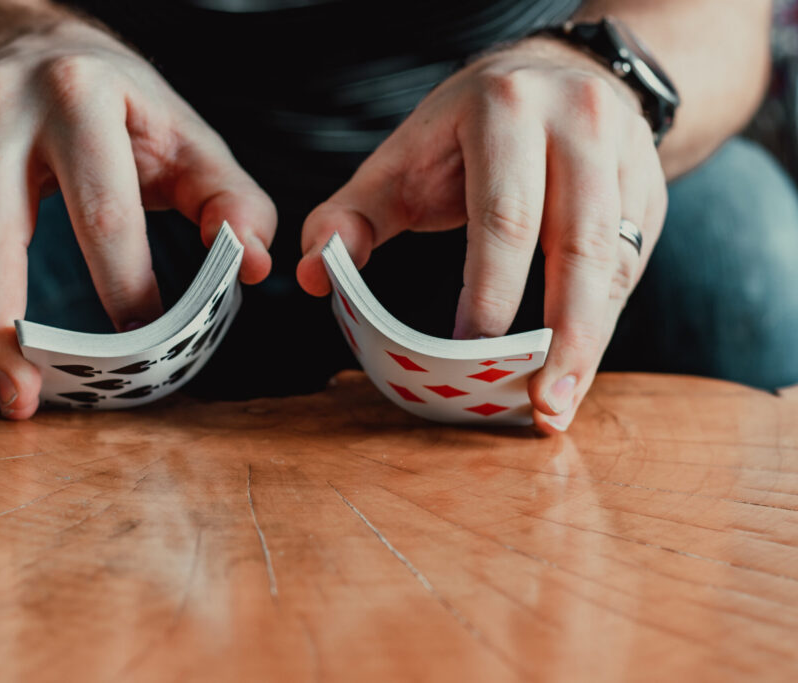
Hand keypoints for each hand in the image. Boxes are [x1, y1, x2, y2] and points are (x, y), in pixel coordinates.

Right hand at [0, 19, 275, 418]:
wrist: (26, 46)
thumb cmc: (120, 104)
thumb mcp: (185, 136)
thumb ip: (230, 199)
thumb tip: (252, 265)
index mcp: (81, 98)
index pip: (103, 212)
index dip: (124, 285)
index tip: (142, 343)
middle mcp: (3, 109)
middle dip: (10, 328)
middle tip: (27, 397)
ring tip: (10, 387)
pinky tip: (2, 327)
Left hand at [297, 36, 666, 432]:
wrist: (555, 74)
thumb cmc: (462, 132)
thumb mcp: (400, 160)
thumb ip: (348, 217)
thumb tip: (311, 276)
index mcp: (506, 109)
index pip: (505, 217)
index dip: (490, 293)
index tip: (469, 352)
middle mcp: (578, 123)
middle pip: (576, 244)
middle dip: (562, 335)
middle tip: (542, 404)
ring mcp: (624, 154)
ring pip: (613, 262)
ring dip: (590, 341)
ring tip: (561, 402)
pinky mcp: (649, 187)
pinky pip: (629, 265)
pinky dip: (601, 321)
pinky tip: (575, 366)